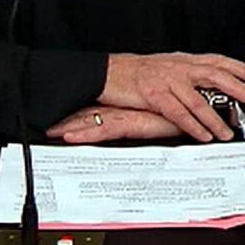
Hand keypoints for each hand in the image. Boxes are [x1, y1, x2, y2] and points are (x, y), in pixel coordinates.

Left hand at [46, 106, 182, 143]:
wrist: (196, 107)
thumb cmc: (183, 108)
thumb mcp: (166, 117)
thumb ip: (157, 117)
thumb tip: (154, 122)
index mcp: (131, 107)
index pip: (101, 110)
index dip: (80, 114)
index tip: (61, 119)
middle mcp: (124, 109)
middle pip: (90, 115)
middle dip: (68, 121)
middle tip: (47, 127)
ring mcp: (125, 115)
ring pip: (91, 122)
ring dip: (70, 127)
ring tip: (51, 133)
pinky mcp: (130, 123)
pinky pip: (102, 130)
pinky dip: (84, 134)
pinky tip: (69, 137)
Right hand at [100, 52, 244, 141]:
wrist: (107, 72)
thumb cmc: (136, 71)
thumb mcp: (164, 65)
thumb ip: (185, 73)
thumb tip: (205, 83)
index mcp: (182, 60)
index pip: (215, 60)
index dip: (236, 67)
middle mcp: (178, 68)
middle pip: (213, 75)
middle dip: (235, 87)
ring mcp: (167, 81)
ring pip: (199, 100)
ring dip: (216, 118)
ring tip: (228, 131)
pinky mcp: (155, 96)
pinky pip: (180, 114)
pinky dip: (194, 126)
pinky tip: (204, 135)